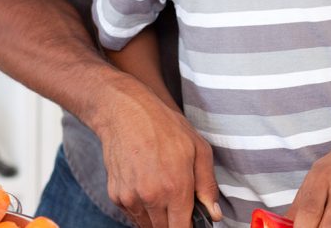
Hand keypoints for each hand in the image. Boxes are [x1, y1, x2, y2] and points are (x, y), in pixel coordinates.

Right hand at [94, 77, 222, 227]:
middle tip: (179, 203)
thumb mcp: (198, 149)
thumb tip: (214, 214)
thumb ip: (208, 185)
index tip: (191, 221)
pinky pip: (133, 214)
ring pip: (147, 225)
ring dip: (158, 217)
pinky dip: (142, 208)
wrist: (125, 113)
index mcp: (175, 188)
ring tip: (163, 191)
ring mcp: (131, 198)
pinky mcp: (116, 196)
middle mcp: (151, 198)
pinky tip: (147, 186)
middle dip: (174, 222)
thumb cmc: (164, 127)